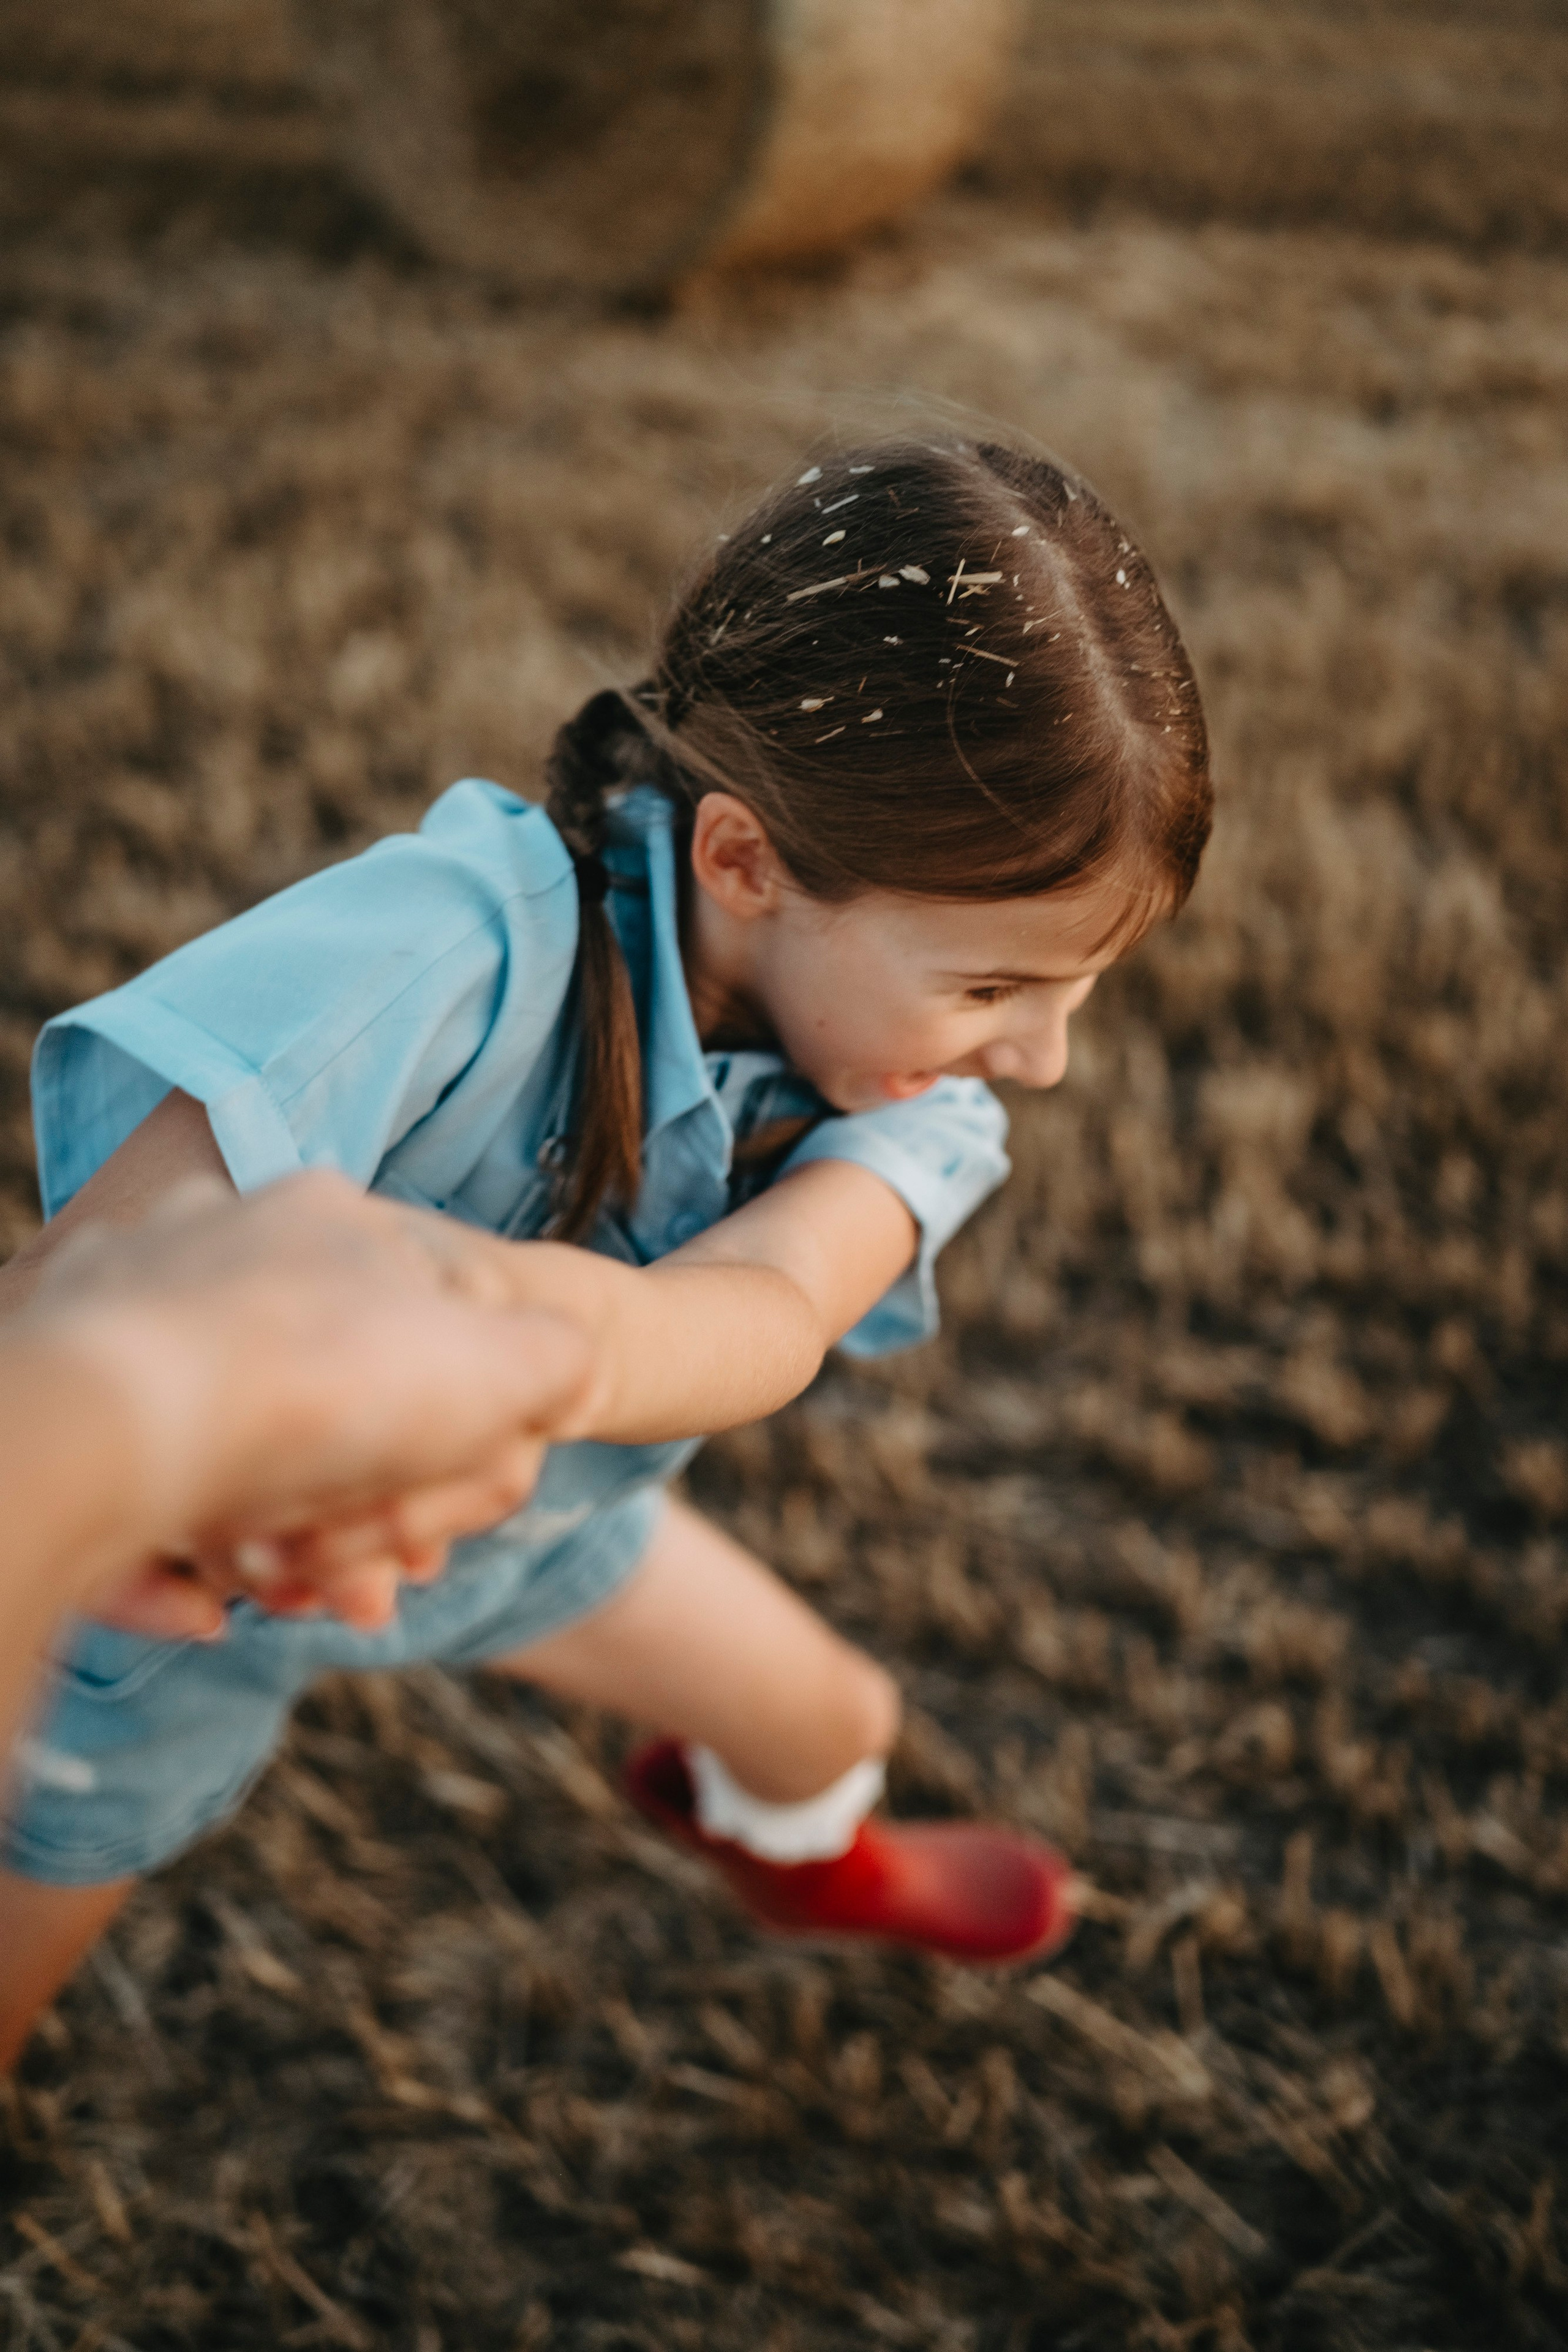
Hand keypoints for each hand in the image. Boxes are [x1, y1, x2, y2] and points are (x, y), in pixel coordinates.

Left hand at [21, 1171, 594, 1638]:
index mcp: (334, 1223)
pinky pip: (134, 1489)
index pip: (416, 1336)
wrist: (117, 1419)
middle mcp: (226, 1249)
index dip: (445, 1454)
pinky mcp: (61, 1386)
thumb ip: (561, 1360)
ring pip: (230, 1450)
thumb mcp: (516, 1360)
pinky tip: (205, 1610)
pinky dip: (175, 1563)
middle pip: (321, 1404)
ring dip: (281, 1543)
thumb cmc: (333, 1383)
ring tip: (297, 1599)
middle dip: (357, 1515)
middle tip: (369, 1591)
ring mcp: (136, 1311)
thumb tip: (572, 1376)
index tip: (433, 1541)